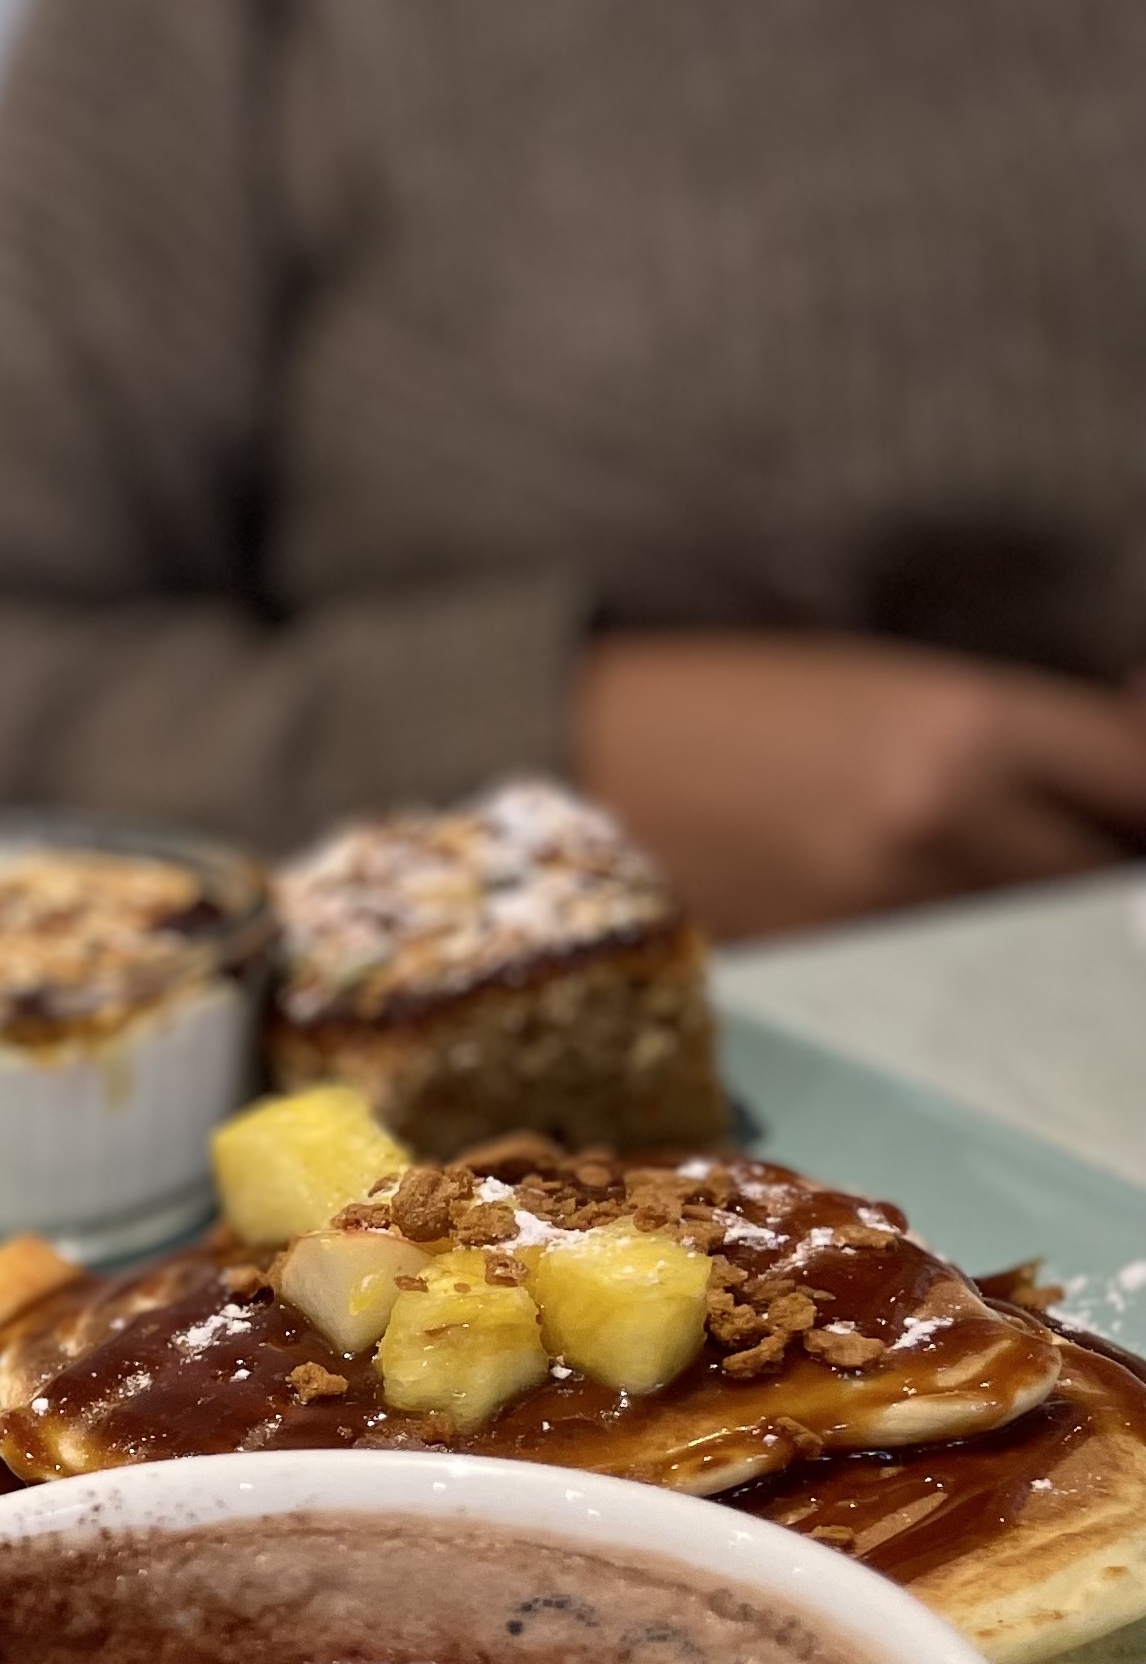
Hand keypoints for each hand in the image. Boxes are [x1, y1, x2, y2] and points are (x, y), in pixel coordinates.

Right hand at [571, 633, 1145, 935]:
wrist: (575, 757)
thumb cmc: (729, 706)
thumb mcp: (888, 687)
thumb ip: (1007, 736)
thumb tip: (1111, 766)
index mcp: (969, 720)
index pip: (1140, 775)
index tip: (1138, 809)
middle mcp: (942, 817)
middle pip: (1102, 877)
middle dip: (1113, 874)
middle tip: (1095, 873)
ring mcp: (886, 905)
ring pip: (1028, 937)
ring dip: (1040, 923)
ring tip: (1002, 898)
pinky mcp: (830, 966)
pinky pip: (937, 976)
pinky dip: (954, 958)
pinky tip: (923, 930)